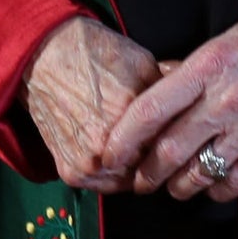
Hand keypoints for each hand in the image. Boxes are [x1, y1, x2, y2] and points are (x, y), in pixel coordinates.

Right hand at [22, 16, 162, 191]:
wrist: (43, 56)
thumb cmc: (93, 53)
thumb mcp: (142, 62)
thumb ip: (169, 92)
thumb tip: (193, 109)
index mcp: (128, 117)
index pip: (171, 146)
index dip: (176, 139)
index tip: (177, 136)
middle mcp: (106, 147)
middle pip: (151, 169)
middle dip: (156, 156)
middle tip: (155, 143)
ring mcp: (87, 164)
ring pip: (128, 182)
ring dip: (134, 169)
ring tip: (133, 147)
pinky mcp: (70, 172)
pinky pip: (103, 185)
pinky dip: (111, 173)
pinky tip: (113, 151)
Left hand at [99, 2, 237, 201]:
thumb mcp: (222, 41)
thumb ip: (186, 70)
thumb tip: (155, 86)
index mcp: (206, 68)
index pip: (150, 110)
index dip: (123, 139)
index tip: (109, 156)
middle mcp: (225, 101)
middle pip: (170, 150)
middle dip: (147, 173)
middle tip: (139, 182)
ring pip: (200, 172)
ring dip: (179, 187)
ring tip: (172, 188)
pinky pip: (237, 183)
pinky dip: (217, 191)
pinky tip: (211, 188)